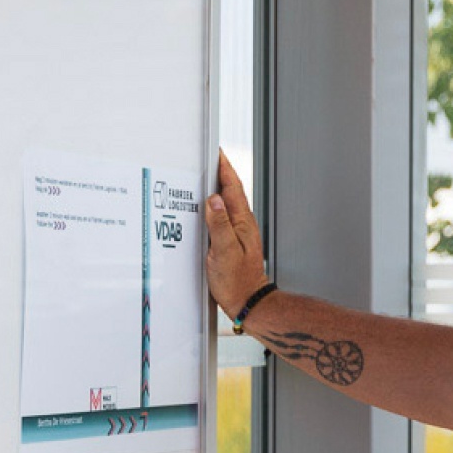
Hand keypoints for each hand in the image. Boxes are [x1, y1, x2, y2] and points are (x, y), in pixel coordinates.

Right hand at [207, 151, 269, 319]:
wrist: (248, 301)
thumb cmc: (238, 282)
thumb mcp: (224, 252)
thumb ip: (219, 224)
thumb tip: (214, 200)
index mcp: (241, 222)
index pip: (232, 187)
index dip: (223, 167)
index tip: (216, 151)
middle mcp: (242, 224)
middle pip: (230, 191)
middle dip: (219, 172)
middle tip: (207, 157)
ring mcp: (238, 232)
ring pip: (226, 203)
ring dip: (216, 188)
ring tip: (204, 176)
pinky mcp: (232, 241)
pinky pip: (222, 217)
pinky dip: (214, 207)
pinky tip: (206, 209)